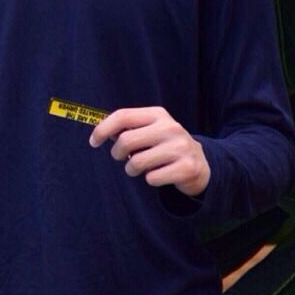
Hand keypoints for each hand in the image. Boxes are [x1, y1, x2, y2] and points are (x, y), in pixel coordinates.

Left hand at [88, 106, 209, 196]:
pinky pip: (152, 178)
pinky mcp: (187, 168)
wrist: (201, 164)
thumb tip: (101, 133)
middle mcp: (171, 127)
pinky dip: (151, 180)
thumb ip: (128, 129)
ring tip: (142, 168)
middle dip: (118, 154)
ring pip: (137, 162)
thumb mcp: (150, 131)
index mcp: (158, 114)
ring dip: (133, 169)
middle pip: (126, 140)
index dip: (102, 129)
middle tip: (124, 159)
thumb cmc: (165, 146)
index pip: (123, 116)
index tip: (93, 142)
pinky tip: (160, 175)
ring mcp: (181, 147)